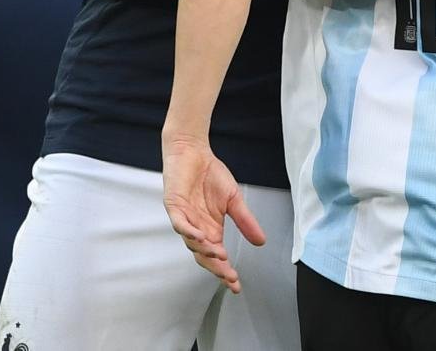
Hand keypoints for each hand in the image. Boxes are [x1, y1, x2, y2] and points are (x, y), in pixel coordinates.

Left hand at [162, 134, 265, 292]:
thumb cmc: (210, 175)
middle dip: (217, 267)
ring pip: (192, 242)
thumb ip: (245, 221)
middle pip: (204, 255)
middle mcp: (196, 228)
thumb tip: (261, 242)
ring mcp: (184, 218)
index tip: (236, 285)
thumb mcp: (234, 200)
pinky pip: (180, 223)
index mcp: (210, 229)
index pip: (217, 256)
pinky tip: (201, 237)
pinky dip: (189, 232)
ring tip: (220, 255)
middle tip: (230, 277)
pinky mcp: (174, 206)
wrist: (194, 151)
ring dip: (205, 250)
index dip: (225, 271)